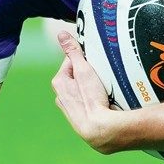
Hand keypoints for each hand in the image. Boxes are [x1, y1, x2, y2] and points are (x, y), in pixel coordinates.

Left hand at [51, 32, 119, 152]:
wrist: (99, 129)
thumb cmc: (91, 98)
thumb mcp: (84, 70)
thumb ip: (73, 51)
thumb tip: (61, 34)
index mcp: (59, 82)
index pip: (72, 60)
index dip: (86, 59)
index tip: (96, 62)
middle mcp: (60, 95)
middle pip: (77, 75)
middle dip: (89, 73)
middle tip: (102, 76)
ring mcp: (70, 108)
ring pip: (83, 89)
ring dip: (93, 87)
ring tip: (104, 90)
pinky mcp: (80, 117)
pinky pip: (88, 101)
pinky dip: (95, 99)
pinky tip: (104, 101)